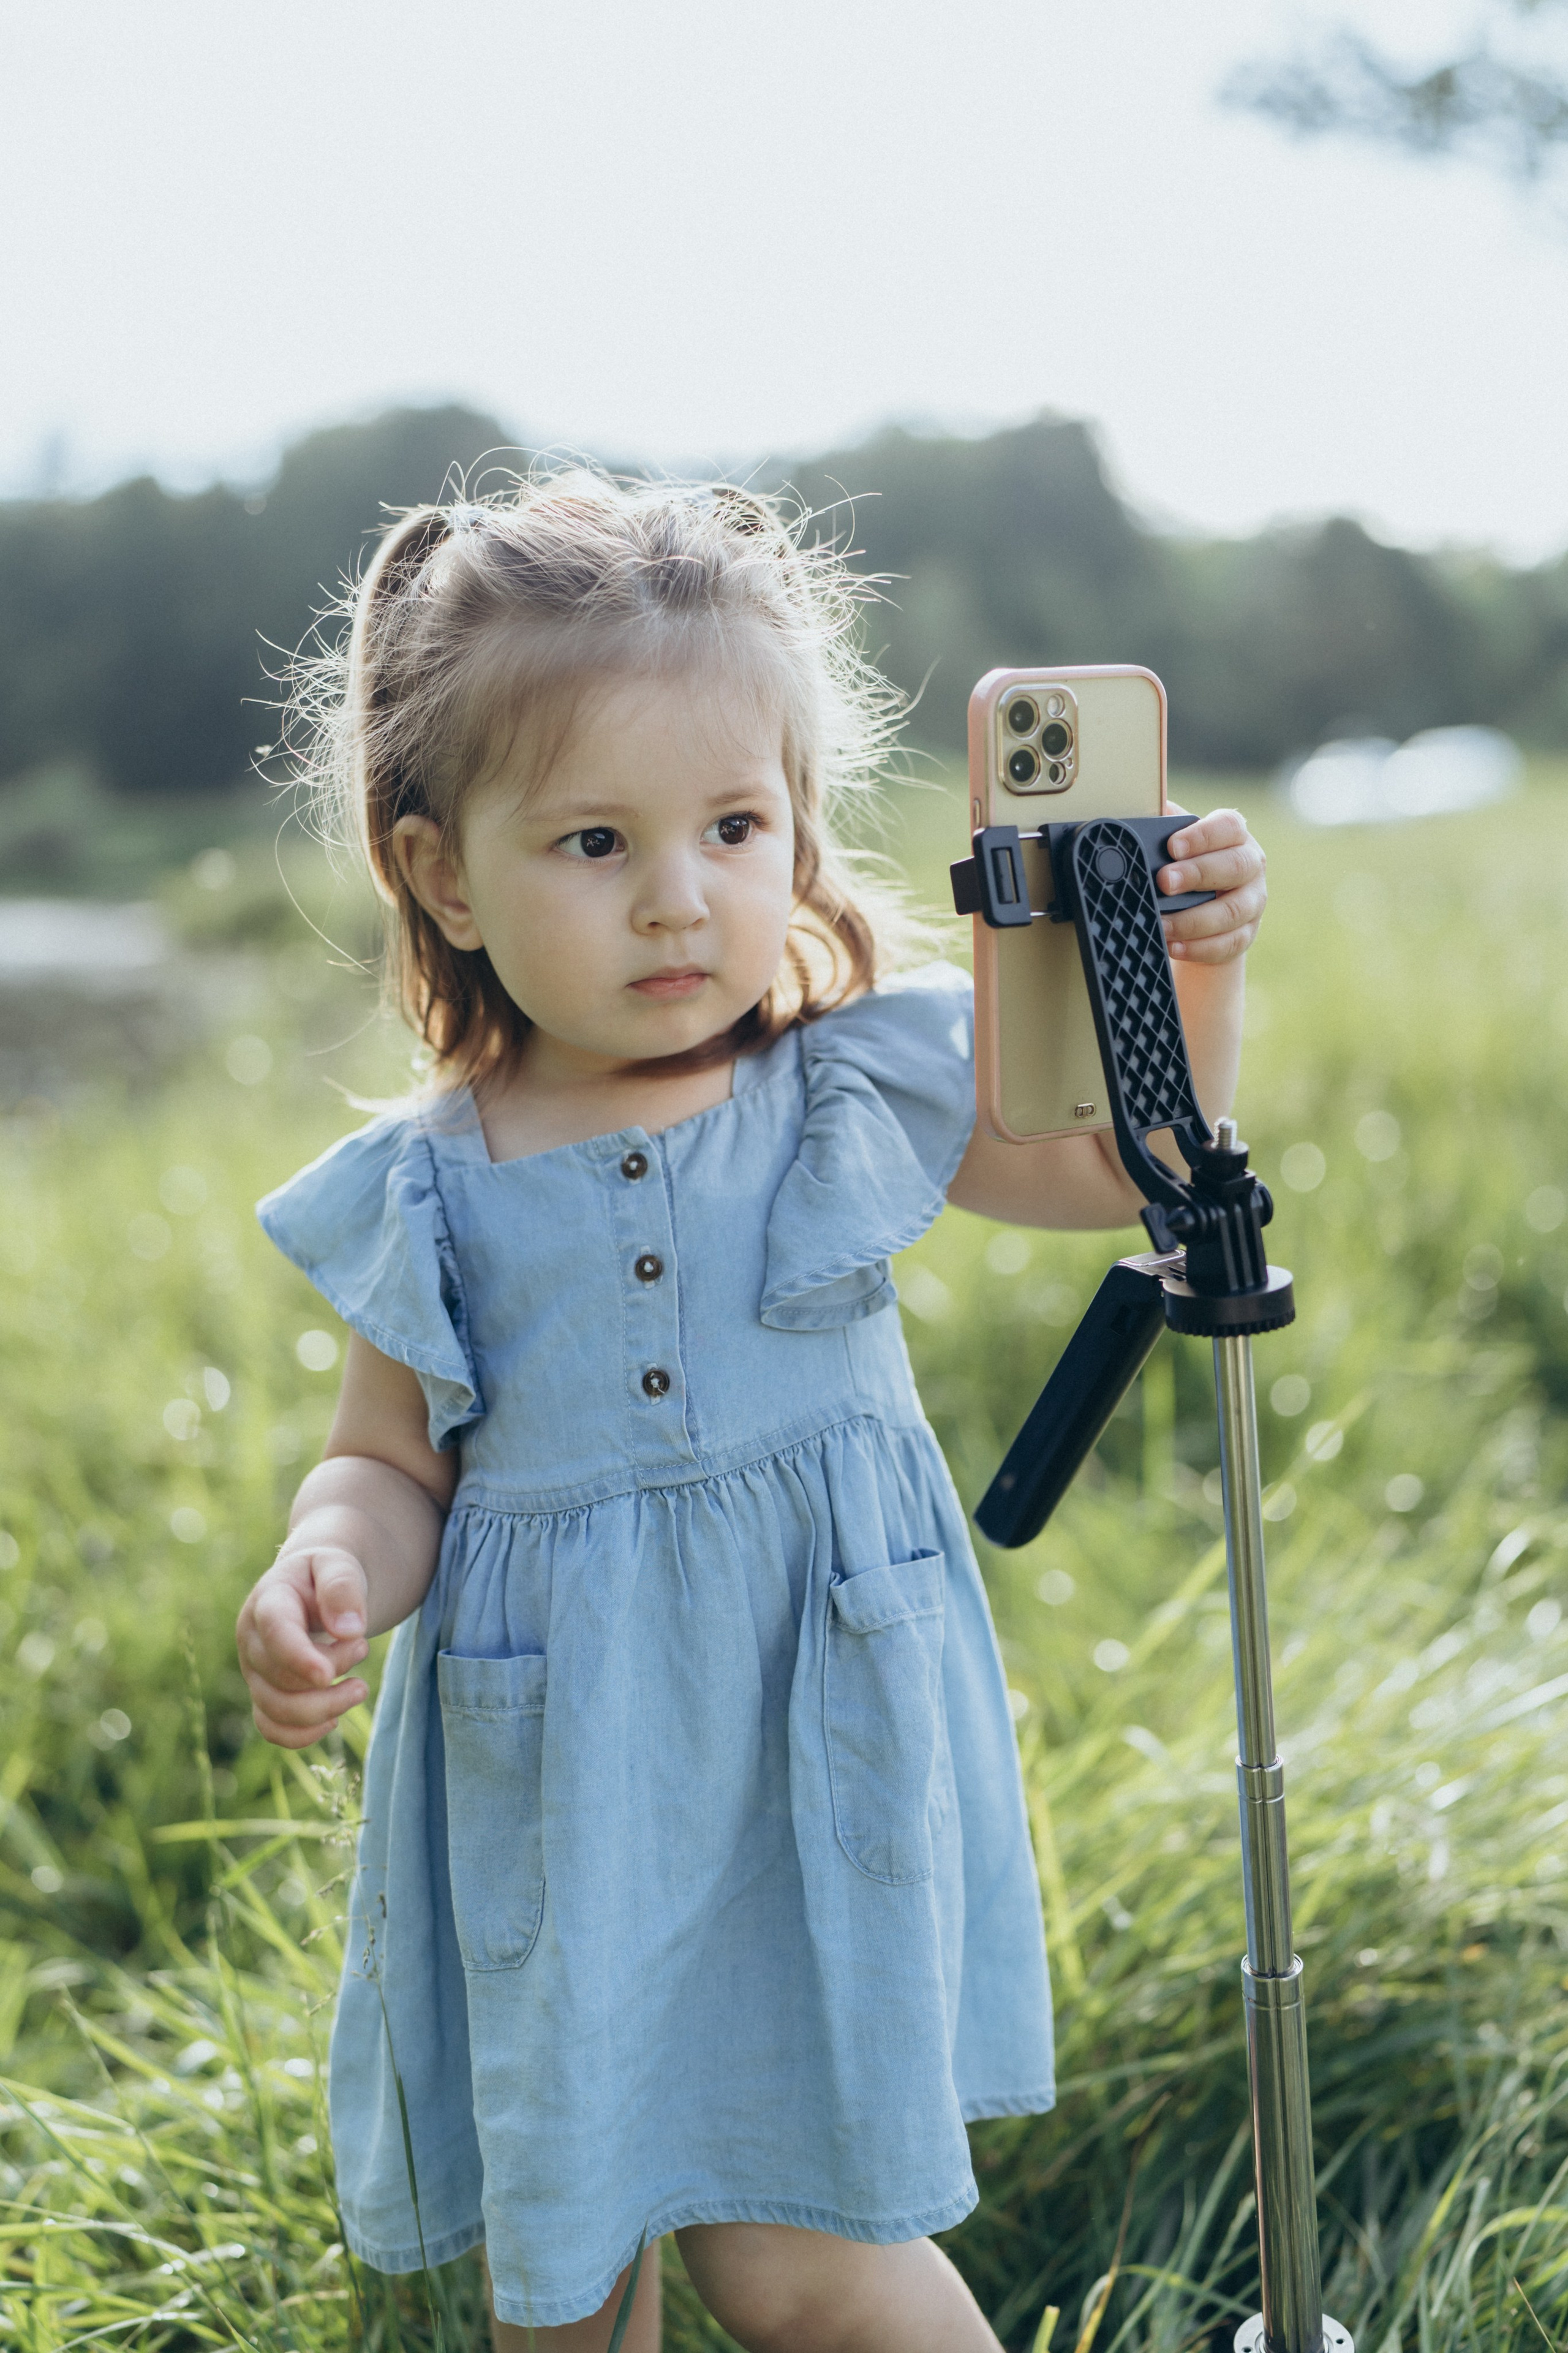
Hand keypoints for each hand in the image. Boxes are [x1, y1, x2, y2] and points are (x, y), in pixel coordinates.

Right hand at [236, 1545, 370, 1748]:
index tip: (329, 1675)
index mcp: (267, 1601)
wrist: (313, 1588)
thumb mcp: (338, 1565)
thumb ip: (342, 1588)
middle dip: (332, 1671)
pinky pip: (272, 1729)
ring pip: (275, 1710)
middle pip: (279, 1678)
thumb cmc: (325, 1576)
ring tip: (360, 1687)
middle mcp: (252, 1641)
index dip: (299, 1658)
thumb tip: (348, 1630)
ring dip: (325, 1707)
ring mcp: (254, 1672)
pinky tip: (334, 1718)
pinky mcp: (264, 1695)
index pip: (275, 1633)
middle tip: (363, 1646)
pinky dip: (304, 1735)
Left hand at [1157, 808, 1265, 962]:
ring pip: (1232, 911)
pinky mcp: (1247, 934)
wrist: (1204, 910)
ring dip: (1193, 919)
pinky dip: (1199, 948)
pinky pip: (1228, 943)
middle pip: (1234, 867)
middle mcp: (1250, 865)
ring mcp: (1253, 901)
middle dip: (1197, 875)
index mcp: (1234, 836)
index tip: (1172, 846)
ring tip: (1161, 924)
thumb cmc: (1186, 867)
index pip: (1228, 827)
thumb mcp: (1177, 844)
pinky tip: (1174, 946)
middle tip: (1163, 882)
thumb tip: (1143, 809)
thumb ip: (1164, 826)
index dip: (1202, 836)